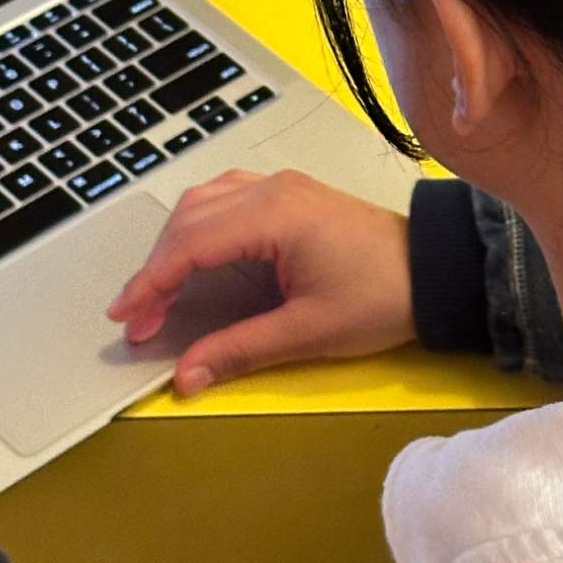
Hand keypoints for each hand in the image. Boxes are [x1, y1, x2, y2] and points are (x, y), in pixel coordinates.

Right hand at [106, 169, 414, 397]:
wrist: (435, 269)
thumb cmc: (383, 294)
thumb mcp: (309, 330)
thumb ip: (240, 349)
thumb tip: (186, 375)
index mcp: (276, 215)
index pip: (191, 244)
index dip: (151, 283)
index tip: (127, 319)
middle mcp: (274, 190)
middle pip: (190, 218)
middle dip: (157, 268)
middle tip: (141, 320)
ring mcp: (284, 187)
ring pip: (205, 202)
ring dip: (175, 244)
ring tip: (161, 294)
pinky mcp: (293, 196)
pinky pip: (228, 199)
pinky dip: (200, 227)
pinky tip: (195, 258)